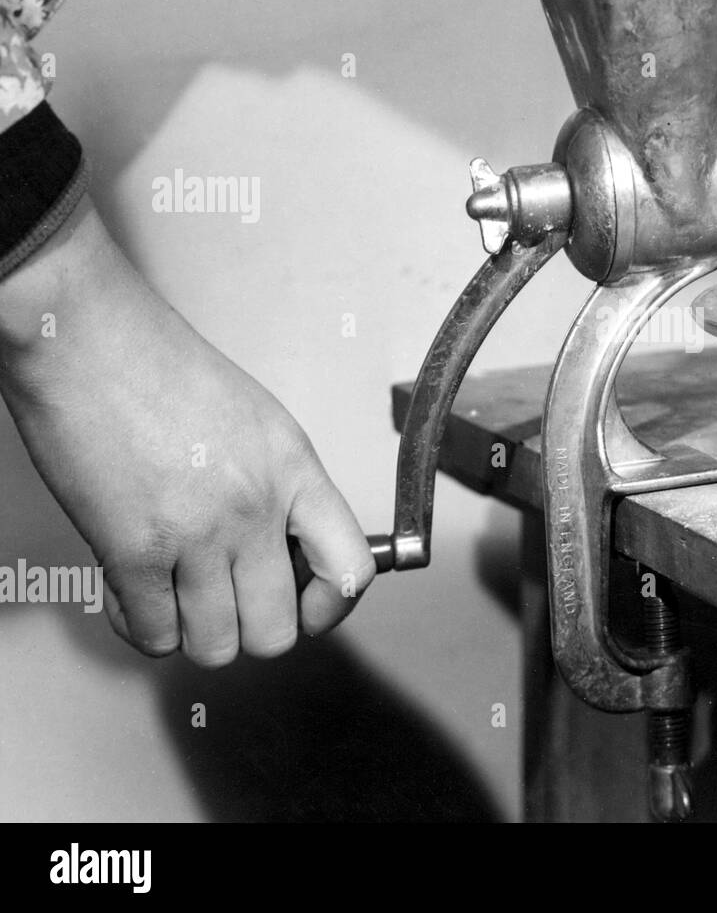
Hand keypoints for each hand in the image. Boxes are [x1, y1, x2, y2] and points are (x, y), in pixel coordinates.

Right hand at [0, 200, 374, 665]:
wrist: (91, 343)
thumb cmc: (165, 371)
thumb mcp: (261, 424)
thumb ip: (284, 489)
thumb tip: (293, 549)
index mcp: (294, 472)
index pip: (353, 569)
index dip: (332, 606)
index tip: (309, 606)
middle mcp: (254, 509)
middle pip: (277, 633)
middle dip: (253, 630)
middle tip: (231, 601)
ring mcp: (195, 535)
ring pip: (215, 645)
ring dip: (196, 632)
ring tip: (181, 594)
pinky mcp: (131, 552)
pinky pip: (152, 635)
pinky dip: (143, 626)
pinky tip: (139, 593)